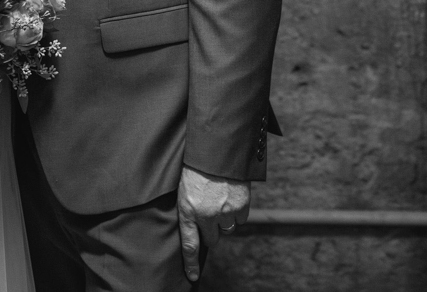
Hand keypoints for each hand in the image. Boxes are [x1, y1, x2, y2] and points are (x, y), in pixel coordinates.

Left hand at [177, 166, 249, 282]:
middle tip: (211, 214)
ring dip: (225, 220)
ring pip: (227, 229)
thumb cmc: (198, 167)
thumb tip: (196, 228)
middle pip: (212, 239)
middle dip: (212, 232)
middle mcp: (206, 215)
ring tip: (221, 199)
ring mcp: (225, 212)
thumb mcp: (185, 188)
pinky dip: (237, 211)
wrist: (219, 149)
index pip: (189, 244)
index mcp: (188, 210)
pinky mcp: (241, 206)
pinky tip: (232, 196)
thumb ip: (190, 210)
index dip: (191, 263)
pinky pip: (240, 219)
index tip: (193, 277)